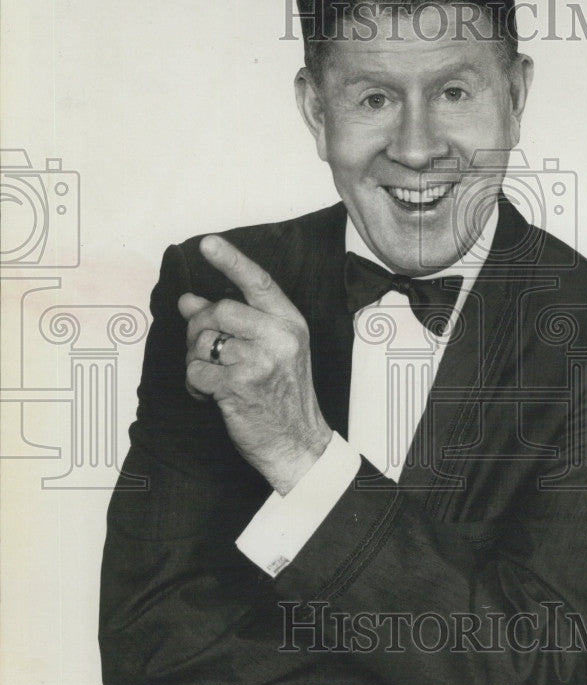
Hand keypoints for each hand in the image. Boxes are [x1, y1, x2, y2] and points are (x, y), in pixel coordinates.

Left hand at [177, 235, 331, 493]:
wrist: (298, 442)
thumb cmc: (284, 394)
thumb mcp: (271, 350)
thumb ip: (234, 321)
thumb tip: (189, 300)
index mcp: (290, 323)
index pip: (258, 282)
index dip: (231, 260)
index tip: (208, 243)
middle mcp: (279, 338)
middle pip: (219, 310)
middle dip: (200, 327)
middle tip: (203, 346)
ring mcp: (259, 362)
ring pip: (203, 342)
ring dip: (196, 359)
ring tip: (212, 375)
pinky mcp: (238, 387)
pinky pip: (195, 371)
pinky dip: (194, 384)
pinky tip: (209, 393)